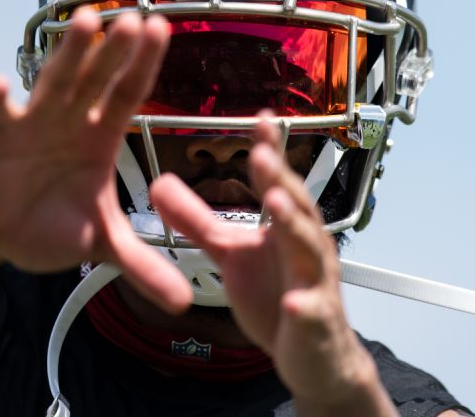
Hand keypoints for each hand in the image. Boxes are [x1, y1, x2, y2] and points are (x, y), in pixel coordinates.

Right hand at [0, 7, 191, 312]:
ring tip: (84, 23)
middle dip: (115, 50)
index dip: (144, 63)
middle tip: (135, 18)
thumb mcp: (99, 244)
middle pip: (97, 78)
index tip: (162, 28)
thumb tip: (185, 302)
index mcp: (100, 135)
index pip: (128, 91)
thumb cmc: (47, 224)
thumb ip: (140, 264)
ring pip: (53, 81)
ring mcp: (32, 121)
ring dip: (68, 54)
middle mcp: (70, 118)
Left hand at [150, 117, 392, 412]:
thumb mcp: (230, 254)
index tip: (260, 117)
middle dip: (279, 178)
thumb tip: (159, 184)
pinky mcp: (315, 322)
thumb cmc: (275, 296)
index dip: (270, 150)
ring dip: (295, 225)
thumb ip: (198, 221)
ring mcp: (315, 283)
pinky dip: (305, 307)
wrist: (313, 356)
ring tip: (276, 204)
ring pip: (310, 250)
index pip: (277, 181)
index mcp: (285, 226)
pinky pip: (311, 313)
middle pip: (295, 206)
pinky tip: (294, 303)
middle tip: (260, 151)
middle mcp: (305, 247)